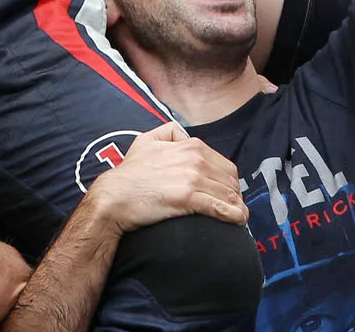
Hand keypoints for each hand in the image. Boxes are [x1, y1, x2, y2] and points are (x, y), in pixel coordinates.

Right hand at [87, 122, 246, 232]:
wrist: (115, 196)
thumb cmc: (130, 173)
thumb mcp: (146, 141)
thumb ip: (168, 132)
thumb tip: (182, 136)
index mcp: (191, 146)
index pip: (225, 165)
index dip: (229, 181)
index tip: (228, 194)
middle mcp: (195, 159)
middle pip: (230, 180)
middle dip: (235, 195)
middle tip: (233, 208)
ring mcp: (192, 178)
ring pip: (228, 194)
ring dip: (238, 207)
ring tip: (239, 218)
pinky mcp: (188, 198)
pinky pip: (220, 207)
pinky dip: (233, 215)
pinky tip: (237, 221)